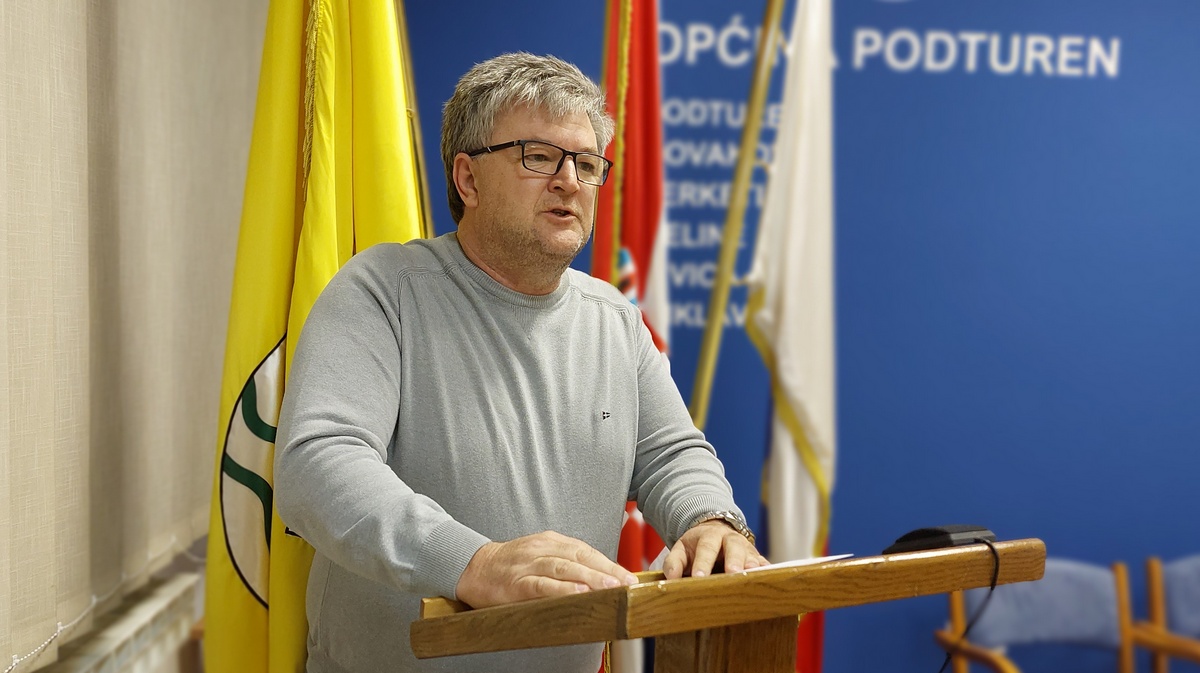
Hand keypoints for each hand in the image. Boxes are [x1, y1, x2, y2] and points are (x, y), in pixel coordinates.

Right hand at [455, 531, 637, 607]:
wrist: (473, 568)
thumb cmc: (511, 566)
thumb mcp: (540, 555)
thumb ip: (565, 562)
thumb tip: (599, 576)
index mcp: (550, 541)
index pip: (586, 550)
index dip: (609, 563)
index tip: (629, 576)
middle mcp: (542, 549)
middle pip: (580, 557)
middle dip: (607, 570)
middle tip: (628, 583)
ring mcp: (528, 565)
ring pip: (565, 569)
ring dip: (591, 578)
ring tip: (611, 588)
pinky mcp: (516, 583)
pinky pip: (542, 585)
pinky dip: (562, 589)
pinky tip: (578, 594)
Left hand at [662, 521, 769, 578]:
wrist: (715, 533)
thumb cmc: (697, 546)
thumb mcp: (682, 549)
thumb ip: (674, 562)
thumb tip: (672, 578)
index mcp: (710, 536)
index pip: (706, 548)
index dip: (703, 563)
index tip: (699, 577)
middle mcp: (730, 539)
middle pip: (733, 547)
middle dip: (733, 560)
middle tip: (732, 572)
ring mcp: (746, 548)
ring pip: (751, 555)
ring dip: (752, 565)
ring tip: (752, 575)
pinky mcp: (756, 557)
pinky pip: (764, 563)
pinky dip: (767, 570)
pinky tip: (769, 579)